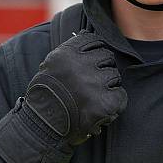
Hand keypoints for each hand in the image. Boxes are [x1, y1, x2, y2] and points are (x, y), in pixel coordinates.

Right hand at [25, 31, 127, 145]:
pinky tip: (101, 108)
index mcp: (66, 53)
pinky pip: (121, 95)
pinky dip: (114, 103)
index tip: (90, 63)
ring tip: (91, 98)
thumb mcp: (51, 65)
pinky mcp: (104, 104)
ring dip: (107, 86)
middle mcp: (80, 66)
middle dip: (102, 69)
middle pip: (107, 57)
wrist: (41, 128)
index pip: (95, 40)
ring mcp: (93, 84)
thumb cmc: (47, 96)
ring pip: (114, 75)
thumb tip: (88, 34)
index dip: (95, 52)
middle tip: (89, 85)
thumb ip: (70, 50)